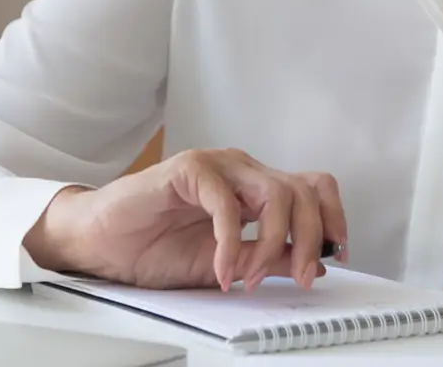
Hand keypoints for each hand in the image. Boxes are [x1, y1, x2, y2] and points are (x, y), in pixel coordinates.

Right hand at [22, 148, 347, 291]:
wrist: (104, 243)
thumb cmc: (155, 248)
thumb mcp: (227, 263)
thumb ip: (267, 257)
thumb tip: (313, 263)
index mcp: (255, 188)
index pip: (312, 188)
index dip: (332, 217)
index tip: (337, 253)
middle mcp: (243, 171)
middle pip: (302, 190)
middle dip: (308, 239)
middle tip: (298, 277)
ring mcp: (218, 166)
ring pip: (275, 193)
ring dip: (272, 243)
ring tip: (251, 277)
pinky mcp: (190, 169)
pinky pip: (227, 203)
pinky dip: (230, 243)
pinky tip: (221, 269)